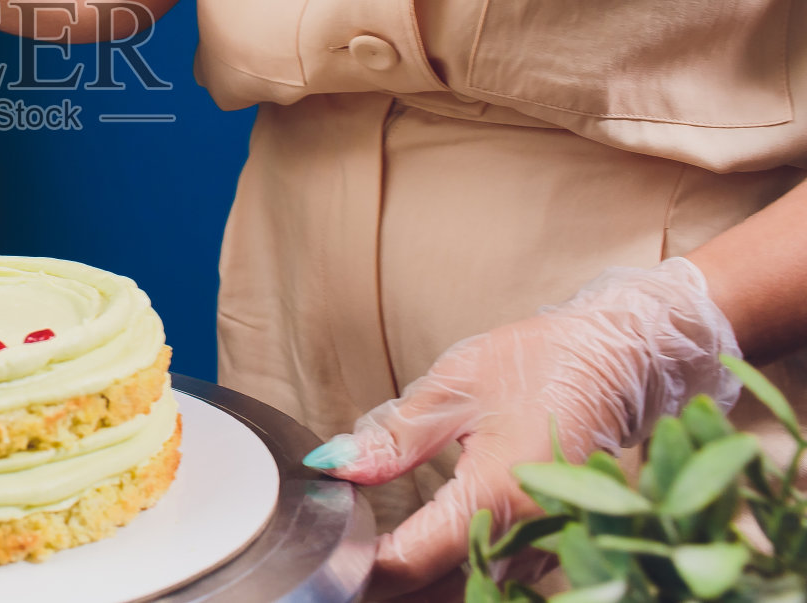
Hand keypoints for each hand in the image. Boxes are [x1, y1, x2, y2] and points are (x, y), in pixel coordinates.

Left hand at [303, 257, 741, 596]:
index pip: (412, 560)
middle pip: (439, 591)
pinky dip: (454, 576)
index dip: (361, 565)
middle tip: (338, 556)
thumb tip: (334, 465)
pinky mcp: (555, 548)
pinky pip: (497, 580)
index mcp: (498, 496)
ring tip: (370, 555)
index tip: (323, 549)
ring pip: (469, 592)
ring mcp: (548, 551)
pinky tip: (420, 554)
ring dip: (420, 585)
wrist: (617, 362)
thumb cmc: (538, 365)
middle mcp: (529, 539)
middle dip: (386, 582)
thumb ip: (393, 437)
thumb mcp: (453, 388)